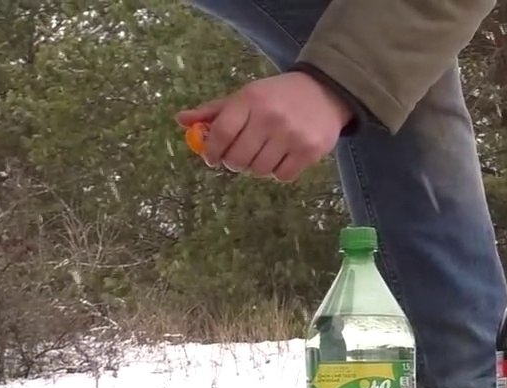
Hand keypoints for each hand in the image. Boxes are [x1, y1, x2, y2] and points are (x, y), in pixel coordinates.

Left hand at [175, 71, 352, 181]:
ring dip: (256, 168)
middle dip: (234, 162)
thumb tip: (180, 120)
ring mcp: (291, 135)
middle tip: (239, 158)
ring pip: (259, 170)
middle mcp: (270, 117)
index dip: (211, 151)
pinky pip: (283, 176)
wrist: (325, 93)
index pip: (221, 132)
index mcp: (250, 100)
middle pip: (238, 157)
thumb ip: (214, 111)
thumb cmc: (278, 96)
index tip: (212, 158)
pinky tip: (280, 159)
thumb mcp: (246, 96)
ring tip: (261, 156)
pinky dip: (278, 172)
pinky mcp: (309, 151)